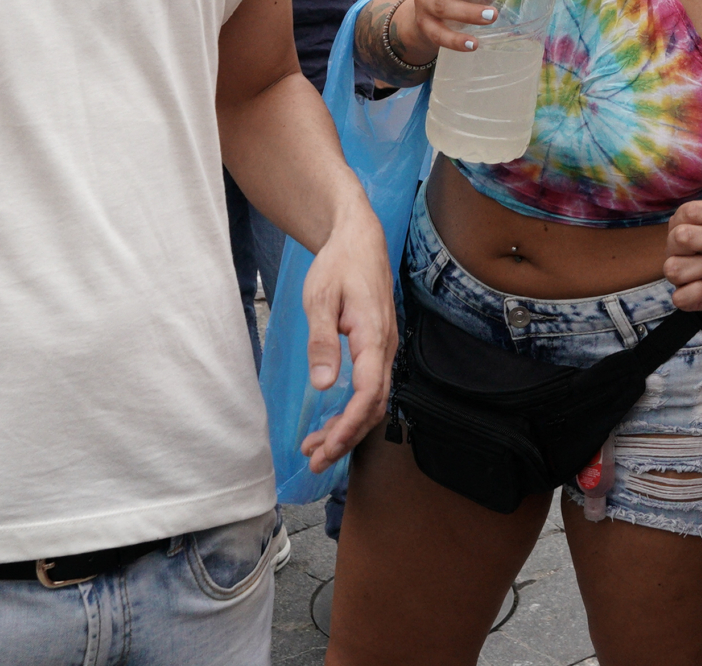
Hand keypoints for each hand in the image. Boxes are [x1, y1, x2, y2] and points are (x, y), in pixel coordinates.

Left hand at [296, 195, 397, 471]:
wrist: (359, 240)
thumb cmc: (339, 265)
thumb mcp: (319, 299)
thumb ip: (322, 342)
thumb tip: (323, 386)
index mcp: (374, 337)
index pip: (369, 393)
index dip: (350, 426)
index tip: (327, 449)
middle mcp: (385, 347)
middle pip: (374, 406)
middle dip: (347, 438)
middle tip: (316, 461)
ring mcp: (383, 349)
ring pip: (373, 401)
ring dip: (348, 428)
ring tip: (316, 449)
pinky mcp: (376, 349)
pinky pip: (370, 388)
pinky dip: (351, 411)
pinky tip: (330, 422)